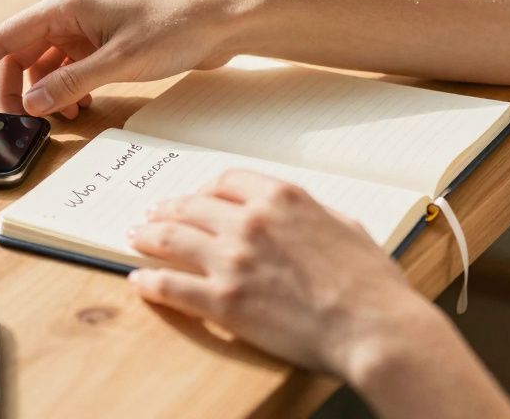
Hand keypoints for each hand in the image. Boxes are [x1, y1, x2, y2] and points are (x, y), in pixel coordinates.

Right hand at [0, 0, 240, 117]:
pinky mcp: (99, 40)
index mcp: (63, 6)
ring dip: (44, 94)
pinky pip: (65, 68)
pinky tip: (80, 106)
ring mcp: (83, 26)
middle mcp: (66, 12)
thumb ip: (71, 83)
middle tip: (18, 124)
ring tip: (62, 117)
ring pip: (41, 65)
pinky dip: (65, 90)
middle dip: (13, 91)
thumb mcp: (119, 62)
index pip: (0, 40)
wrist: (219, 23)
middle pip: (17, 55)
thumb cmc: (174, 30)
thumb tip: (30, 105)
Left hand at [127, 169, 434, 378]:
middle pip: (191, 206)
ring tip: (135, 237)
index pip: (225, 182)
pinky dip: (149, 283)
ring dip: (148, 237)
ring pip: (171, 239)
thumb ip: (314, 215)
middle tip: (152, 215)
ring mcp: (232, 260)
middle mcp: (250, 221)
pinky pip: (171, 286)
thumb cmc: (371, 284)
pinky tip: (138, 282)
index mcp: (282, 198)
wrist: (374, 327)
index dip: (204, 191)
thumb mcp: (347, 227)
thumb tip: (301, 217)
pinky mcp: (222, 301)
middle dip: (168, 210)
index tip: (195, 198)